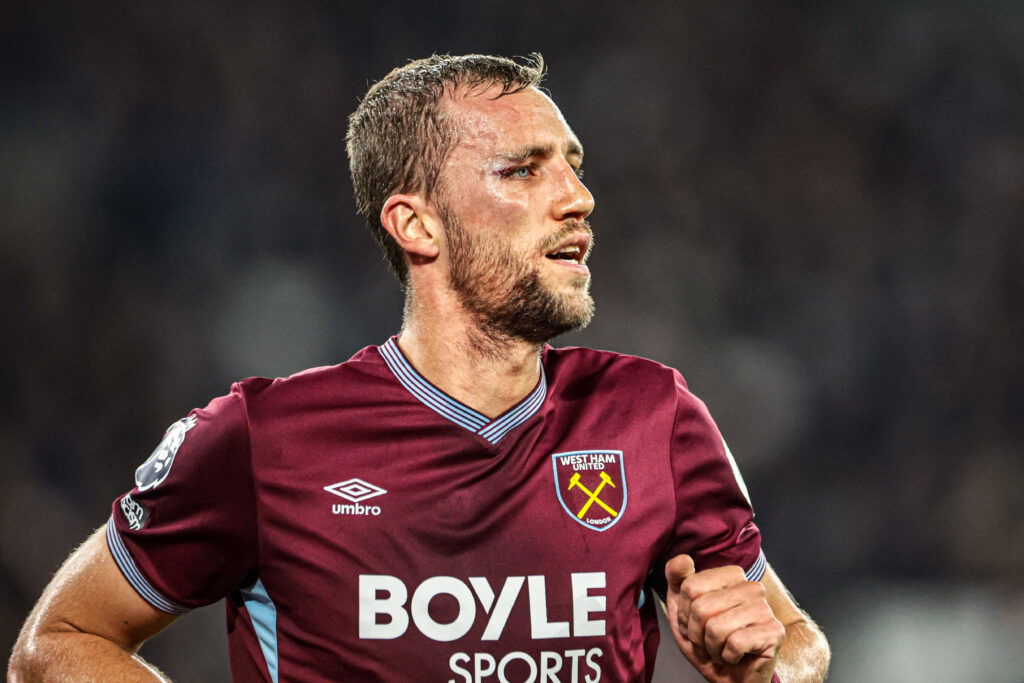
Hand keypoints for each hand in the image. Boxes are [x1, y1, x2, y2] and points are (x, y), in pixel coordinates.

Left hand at [665, 554, 784, 682]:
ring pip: (716, 627)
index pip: (690, 586)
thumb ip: (677, 579)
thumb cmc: (708, 640)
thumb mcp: (682, 608)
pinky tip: (735, 656)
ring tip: (720, 648)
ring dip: (711, 647)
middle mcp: (752, 587)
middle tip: (708, 641)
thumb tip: (683, 559)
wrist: (729, 677)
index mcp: (731, 576)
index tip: (695, 623)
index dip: (685, 613)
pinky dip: (727, 656)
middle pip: (701, 607)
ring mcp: (765, 608)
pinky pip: (734, 643)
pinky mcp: (774, 632)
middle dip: (697, 633)